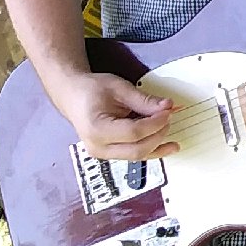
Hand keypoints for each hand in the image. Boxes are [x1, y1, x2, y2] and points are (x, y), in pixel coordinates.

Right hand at [47, 69, 177, 159]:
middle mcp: (98, 147)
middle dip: (158, 135)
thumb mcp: (119, 89)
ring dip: (157, 146)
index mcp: (97, 129)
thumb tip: (167, 107)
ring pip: (137, 156)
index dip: (155, 123)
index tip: (168, 112)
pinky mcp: (109, 154)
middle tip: (169, 118)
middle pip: (137, 150)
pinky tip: (165, 147)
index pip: (134, 133)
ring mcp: (102, 154)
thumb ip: (144, 100)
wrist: (73, 96)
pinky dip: (150, 150)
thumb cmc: (92, 89)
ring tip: (172, 136)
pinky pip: (133, 155)